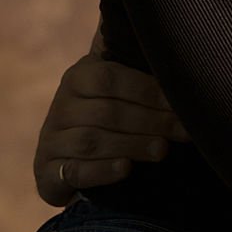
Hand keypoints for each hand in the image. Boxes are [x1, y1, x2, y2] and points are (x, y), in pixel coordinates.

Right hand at [35, 27, 188, 205]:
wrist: (71, 153)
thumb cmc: (111, 110)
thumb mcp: (120, 86)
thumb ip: (141, 71)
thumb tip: (181, 60)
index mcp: (80, 76)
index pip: (111, 78)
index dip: (148, 91)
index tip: (180, 103)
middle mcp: (62, 105)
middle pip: (107, 112)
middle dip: (151, 122)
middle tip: (182, 132)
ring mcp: (52, 139)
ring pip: (92, 141)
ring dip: (133, 145)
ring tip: (163, 150)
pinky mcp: (48, 171)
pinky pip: (74, 171)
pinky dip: (102, 171)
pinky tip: (126, 169)